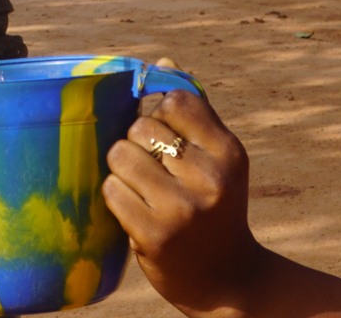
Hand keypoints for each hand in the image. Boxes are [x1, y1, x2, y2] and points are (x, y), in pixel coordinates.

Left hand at [105, 82, 266, 316]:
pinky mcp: (153, 235)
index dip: (157, 109)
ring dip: (121, 168)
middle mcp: (209, 178)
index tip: (160, 129)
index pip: (175, 101)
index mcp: (229, 152)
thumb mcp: (219, 160)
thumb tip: (163, 63)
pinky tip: (133, 207)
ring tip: (139, 185)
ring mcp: (181, 208)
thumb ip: (195, 112)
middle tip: (150, 166)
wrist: (226, 279)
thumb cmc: (216, 208)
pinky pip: (111, 190)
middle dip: (136, 141)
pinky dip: (115, 195)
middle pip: (141, 126)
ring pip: (121, 155)